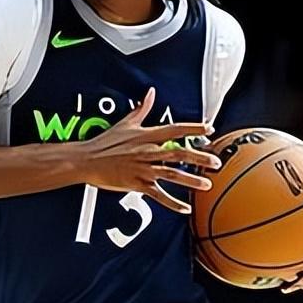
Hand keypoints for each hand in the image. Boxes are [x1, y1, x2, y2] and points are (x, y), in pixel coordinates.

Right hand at [76, 87, 220, 213]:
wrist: (86, 160)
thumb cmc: (105, 143)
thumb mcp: (125, 123)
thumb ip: (142, 108)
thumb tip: (150, 93)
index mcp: (146, 136)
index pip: (174, 130)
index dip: (193, 129)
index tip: (209, 130)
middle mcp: (147, 152)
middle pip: (178, 154)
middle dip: (199, 158)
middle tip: (215, 162)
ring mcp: (143, 169)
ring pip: (171, 174)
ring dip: (190, 180)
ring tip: (206, 184)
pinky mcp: (136, 184)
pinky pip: (158, 195)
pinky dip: (172, 203)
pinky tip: (183, 208)